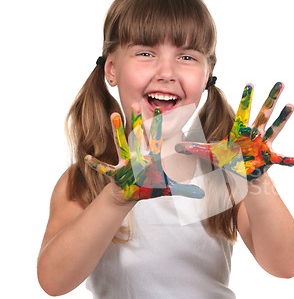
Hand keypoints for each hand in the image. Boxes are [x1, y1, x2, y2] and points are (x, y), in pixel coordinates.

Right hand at [85, 107, 204, 200]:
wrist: (131, 194)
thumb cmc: (148, 187)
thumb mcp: (167, 188)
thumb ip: (183, 190)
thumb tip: (201, 195)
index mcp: (151, 157)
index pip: (157, 138)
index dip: (159, 125)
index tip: (161, 109)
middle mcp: (138, 155)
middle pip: (138, 135)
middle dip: (138, 120)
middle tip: (136, 102)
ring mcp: (126, 162)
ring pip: (121, 143)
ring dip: (117, 130)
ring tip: (113, 114)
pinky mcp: (116, 173)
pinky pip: (105, 168)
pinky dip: (96, 164)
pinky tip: (87, 157)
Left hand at [175, 82, 293, 180]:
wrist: (241, 175)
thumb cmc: (228, 160)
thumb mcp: (211, 154)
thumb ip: (196, 149)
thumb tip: (177, 146)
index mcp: (241, 130)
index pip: (243, 111)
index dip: (246, 98)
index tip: (250, 83)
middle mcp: (255, 133)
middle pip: (264, 112)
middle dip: (271, 98)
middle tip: (280, 83)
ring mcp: (264, 144)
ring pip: (275, 128)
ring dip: (283, 117)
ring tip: (291, 106)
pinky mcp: (269, 158)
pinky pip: (279, 159)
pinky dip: (287, 160)